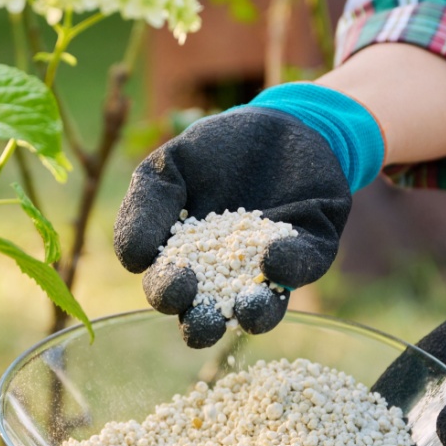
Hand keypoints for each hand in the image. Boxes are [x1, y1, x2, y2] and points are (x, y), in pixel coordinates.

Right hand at [113, 84, 382, 347]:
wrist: (276, 120)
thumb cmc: (213, 151)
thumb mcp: (166, 169)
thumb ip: (144, 209)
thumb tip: (134, 262)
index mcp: (185, 263)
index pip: (170, 291)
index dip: (168, 294)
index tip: (175, 280)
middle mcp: (227, 279)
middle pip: (211, 317)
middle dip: (204, 325)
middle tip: (202, 317)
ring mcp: (270, 270)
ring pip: (262, 309)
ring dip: (254, 314)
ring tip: (248, 308)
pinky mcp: (311, 251)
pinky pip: (303, 268)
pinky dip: (290, 266)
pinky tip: (275, 254)